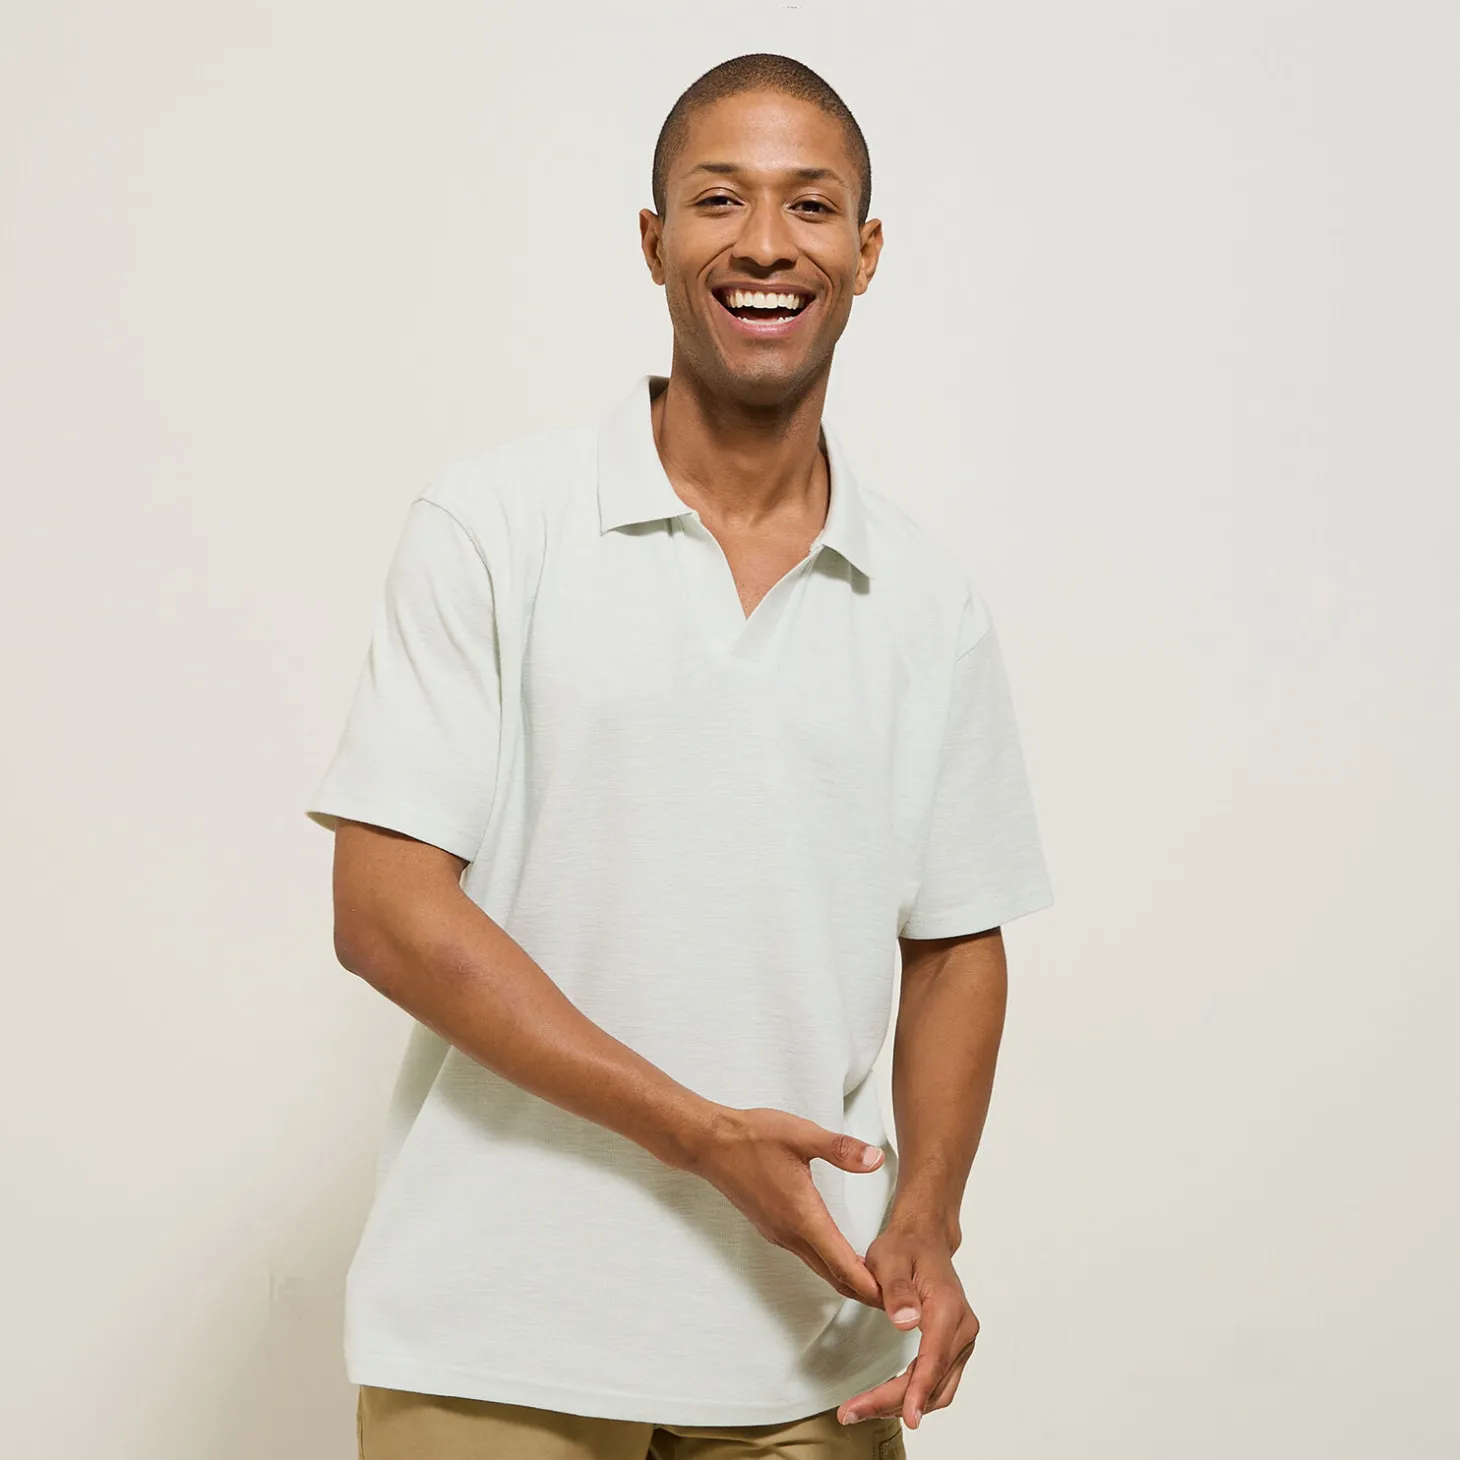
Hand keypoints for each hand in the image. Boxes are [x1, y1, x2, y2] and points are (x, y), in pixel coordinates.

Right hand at [691, 1106, 887, 1307]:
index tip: (894, 1298)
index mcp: (803, 1216)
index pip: (843, 1264)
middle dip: (865, 1290)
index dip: (870, 1285)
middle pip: (834, 1275)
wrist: (711, 1143)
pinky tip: (841, 1254)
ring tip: (877, 1280)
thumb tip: (875, 1159)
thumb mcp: (801, 1135)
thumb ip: (841, 1149)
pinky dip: (830, 1264)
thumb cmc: (753, 1138)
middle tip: (896, 1298)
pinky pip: (807, 1256)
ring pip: (820, 1268)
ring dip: (848, 1278)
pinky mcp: (773, 1227)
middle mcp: (790, 1233)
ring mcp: (779, 1233)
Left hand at [835, 1225, 978, 1429]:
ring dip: (903, 1404)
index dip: (919, 1391)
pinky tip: (885, 1399)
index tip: (908, 1419)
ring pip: (938, 1389)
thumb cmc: (905, 1247)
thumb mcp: (889, 1258)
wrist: (924, 1240)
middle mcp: (963, 1328)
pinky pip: (938, 1381)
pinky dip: (914, 1395)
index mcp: (948, 1307)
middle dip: (895, 1403)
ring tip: (861, 1409)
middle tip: (852, 1412)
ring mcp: (962, 1340)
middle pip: (934, 1381)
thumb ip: (897, 1290)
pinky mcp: (954, 1347)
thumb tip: (906, 1323)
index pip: (935, 1359)